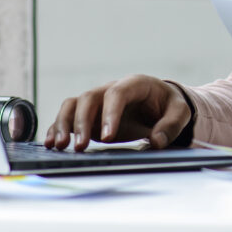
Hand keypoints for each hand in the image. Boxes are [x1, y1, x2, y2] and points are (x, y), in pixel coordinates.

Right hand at [44, 75, 190, 151]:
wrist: (159, 104)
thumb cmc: (169, 105)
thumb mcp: (179, 112)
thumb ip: (171, 125)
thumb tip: (157, 141)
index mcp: (135, 84)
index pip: (117, 94)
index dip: (110, 114)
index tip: (108, 138)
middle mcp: (111, 89)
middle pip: (89, 98)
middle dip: (82, 122)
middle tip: (81, 146)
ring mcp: (98, 101)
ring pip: (73, 105)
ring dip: (63, 124)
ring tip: (59, 146)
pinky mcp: (89, 115)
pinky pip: (68, 116)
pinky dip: (58, 128)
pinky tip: (52, 143)